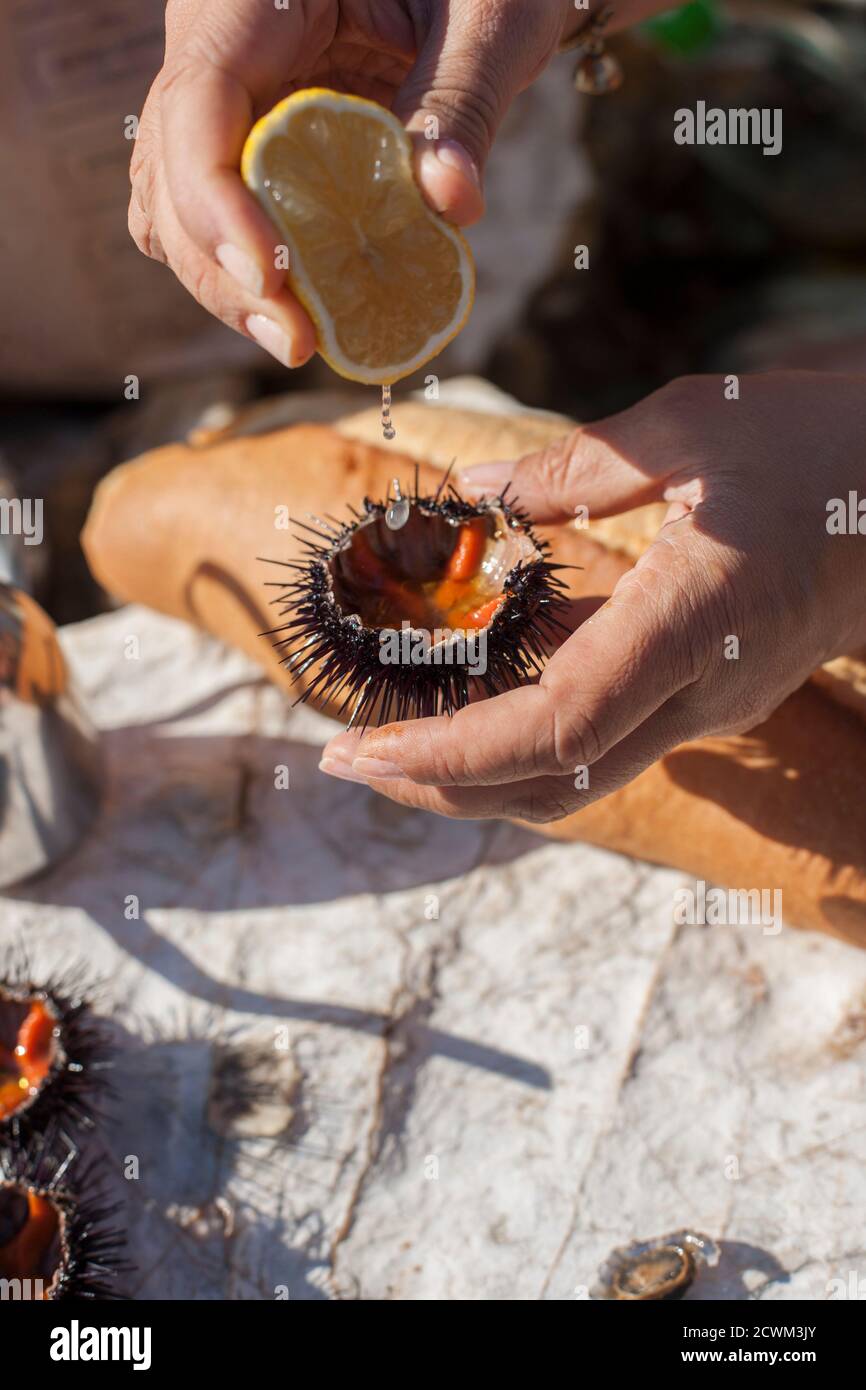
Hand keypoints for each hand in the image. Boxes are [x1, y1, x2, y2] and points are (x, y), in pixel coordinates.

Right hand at [128, 0, 576, 368]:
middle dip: (224, 267)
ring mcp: (228, 100)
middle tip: (298, 341)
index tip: (272, 278)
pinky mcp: (251, 146)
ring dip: (229, 286)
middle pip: (173, 169)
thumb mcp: (489, 17)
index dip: (217, 198)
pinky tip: (304, 314)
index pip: (199, 99)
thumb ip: (463, 102)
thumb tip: (450, 202)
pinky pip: (220, 220)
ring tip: (300, 340)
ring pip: (179, 207)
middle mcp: (219, 43)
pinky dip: (255, 275)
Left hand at [320, 372, 865, 821]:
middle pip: (553, 781)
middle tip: (340, 758)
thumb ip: (572, 468)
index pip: (559, 730)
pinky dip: (521, 736)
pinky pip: (602, 738)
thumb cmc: (823, 444)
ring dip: (473, 769)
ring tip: (384, 739)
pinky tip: (464, 697)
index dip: (452, 755)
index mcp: (694, 622)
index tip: (361, 751)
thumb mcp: (692, 425)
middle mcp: (702, 689)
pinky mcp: (708, 693)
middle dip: (438, 784)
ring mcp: (709, 703)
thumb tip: (468, 489)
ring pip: (575, 775)